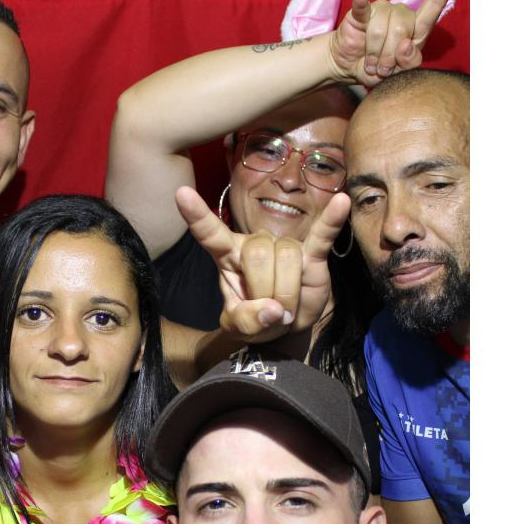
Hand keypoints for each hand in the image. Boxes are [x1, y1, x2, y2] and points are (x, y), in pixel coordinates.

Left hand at [175, 184, 349, 341]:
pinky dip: (332, 221)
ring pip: (286, 258)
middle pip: (257, 255)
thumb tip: (272, 309)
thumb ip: (246, 322)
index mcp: (228, 257)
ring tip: (286, 307)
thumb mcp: (239, 329)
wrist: (286, 327)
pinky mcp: (312, 254)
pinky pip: (322, 235)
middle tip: (269, 312)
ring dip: (287, 293)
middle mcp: (255, 245)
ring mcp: (284, 246)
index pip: (210, 233)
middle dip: (263, 291)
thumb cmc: (257, 319)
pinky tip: (342, 202)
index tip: (181, 194)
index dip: (197, 216)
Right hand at [328, 0, 459, 86]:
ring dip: (374, 53)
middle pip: (401, 29)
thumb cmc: (380, 69)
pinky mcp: (361, 13)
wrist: (351, 69)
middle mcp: (401, 15)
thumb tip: (405, 44)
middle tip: (383, 68)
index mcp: (417, 28)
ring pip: (380, 29)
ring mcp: (382, 10)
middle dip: (389, 55)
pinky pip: (363, 6)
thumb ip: (410, 61)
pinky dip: (361, 0)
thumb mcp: (400, 73)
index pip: (434, 6)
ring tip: (372, 62)